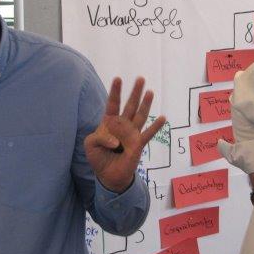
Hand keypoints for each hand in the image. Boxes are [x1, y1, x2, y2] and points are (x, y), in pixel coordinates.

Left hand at [85, 77, 165, 192]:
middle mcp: (122, 125)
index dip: (115, 91)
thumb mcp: (90, 145)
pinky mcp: (138, 144)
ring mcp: (132, 134)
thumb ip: (99, 137)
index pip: (113, 104)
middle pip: (130, 106)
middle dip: (135, 92)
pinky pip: (148, 134)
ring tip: (150, 92)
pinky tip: (162, 118)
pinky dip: (155, 127)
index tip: (118, 78)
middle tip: (141, 78)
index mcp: (109, 122)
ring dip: (146, 104)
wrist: (108, 175)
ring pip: (140, 116)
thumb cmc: (99, 157)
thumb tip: (115, 140)